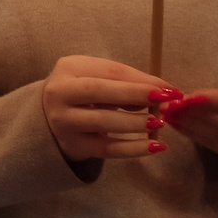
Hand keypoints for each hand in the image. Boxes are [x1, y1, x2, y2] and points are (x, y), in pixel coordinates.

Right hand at [41, 55, 173, 162]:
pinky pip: (107, 149)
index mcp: (69, 68)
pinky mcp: (73, 145)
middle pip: (98, 91)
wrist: (48, 116)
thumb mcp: (97, 77)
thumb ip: (126, 82)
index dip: (140, 79)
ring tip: (158, 122)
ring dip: (135, 122)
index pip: (109, 71)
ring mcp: (64, 121)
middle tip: (164, 101)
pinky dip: (133, 149)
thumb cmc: (82, 92)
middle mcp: (60, 94)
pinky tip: (155, 146)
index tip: (169, 88)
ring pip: (102, 122)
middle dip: (135, 95)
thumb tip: (160, 94)